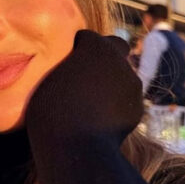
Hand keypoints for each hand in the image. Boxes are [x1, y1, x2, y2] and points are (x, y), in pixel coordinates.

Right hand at [25, 29, 143, 145]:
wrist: (76, 146)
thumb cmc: (51, 110)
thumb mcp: (47, 81)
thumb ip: (65, 67)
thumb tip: (71, 68)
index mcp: (95, 46)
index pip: (87, 37)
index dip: (76, 47)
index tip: (65, 62)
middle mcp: (118, 60)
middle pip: (113, 50)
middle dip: (102, 59)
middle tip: (83, 78)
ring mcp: (132, 83)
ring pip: (121, 75)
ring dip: (110, 82)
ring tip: (89, 103)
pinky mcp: (138, 106)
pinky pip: (125, 98)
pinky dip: (116, 104)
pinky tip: (99, 119)